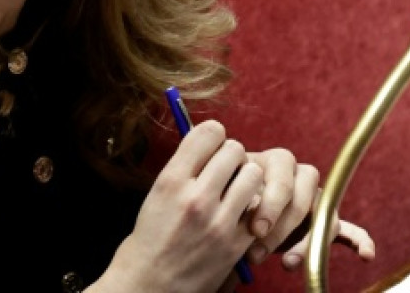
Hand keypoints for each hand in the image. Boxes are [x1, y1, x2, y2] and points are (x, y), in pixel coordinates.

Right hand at [90, 121, 261, 292]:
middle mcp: (195, 197)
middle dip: (232, 156)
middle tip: (226, 169)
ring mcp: (218, 222)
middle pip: (234, 150)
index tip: (212, 145)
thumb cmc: (151, 237)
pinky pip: (259, 210)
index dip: (214, 135)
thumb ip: (184, 167)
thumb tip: (210, 140)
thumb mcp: (157, 193)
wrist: (150, 286)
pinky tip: (241, 214)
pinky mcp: (236, 244)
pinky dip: (253, 207)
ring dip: (248, 178)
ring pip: (253, 175)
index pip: (208, 133)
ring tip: (237, 189)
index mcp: (171, 180)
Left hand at [235, 150, 375, 268]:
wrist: (230, 206)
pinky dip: (360, 241)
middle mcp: (301, 175)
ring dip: (306, 245)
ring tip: (286, 264)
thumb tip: (252, 206)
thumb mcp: (229, 193)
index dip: (271, 205)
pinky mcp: (326, 222)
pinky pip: (350, 229)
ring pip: (325, 218)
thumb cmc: (228, 195)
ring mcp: (316, 199)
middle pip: (304, 201)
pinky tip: (366, 254)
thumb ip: (241, 197)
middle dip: (281, 231)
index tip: (255, 230)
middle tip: (256, 254)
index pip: (284, 180)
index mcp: (276, 161)